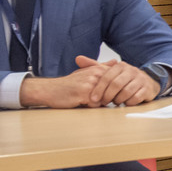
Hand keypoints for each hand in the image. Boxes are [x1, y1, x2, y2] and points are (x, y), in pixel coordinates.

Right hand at [20, 56, 159, 107]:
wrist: (49, 90)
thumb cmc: (68, 85)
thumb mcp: (85, 73)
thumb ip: (101, 68)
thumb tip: (115, 63)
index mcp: (97, 70)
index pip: (117, 81)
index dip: (119, 90)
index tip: (122, 95)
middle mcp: (96, 75)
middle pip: (114, 90)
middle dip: (113, 98)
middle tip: (104, 103)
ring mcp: (90, 83)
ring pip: (106, 98)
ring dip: (100, 104)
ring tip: (89, 103)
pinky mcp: (84, 93)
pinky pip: (95, 105)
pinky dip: (91, 108)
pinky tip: (81, 104)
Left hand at [77, 55, 160, 105]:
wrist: (147, 81)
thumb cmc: (125, 78)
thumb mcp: (109, 71)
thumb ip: (94, 65)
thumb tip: (77, 59)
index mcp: (120, 66)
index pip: (107, 77)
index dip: (99, 89)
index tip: (92, 99)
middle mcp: (131, 71)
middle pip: (116, 85)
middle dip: (108, 96)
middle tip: (103, 103)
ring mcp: (140, 79)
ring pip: (126, 92)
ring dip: (118, 100)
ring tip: (115, 102)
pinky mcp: (147, 89)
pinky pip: (136, 98)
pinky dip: (129, 102)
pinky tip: (125, 102)